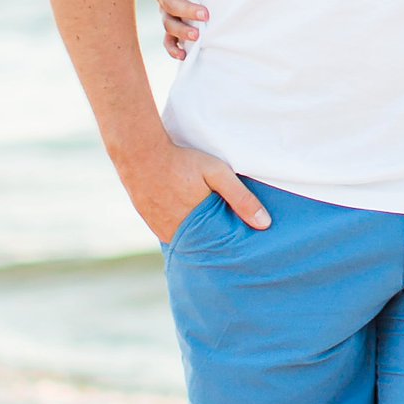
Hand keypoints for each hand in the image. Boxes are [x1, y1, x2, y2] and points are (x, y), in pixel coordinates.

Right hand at [126, 134, 270, 241]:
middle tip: (231, 243)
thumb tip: (264, 224)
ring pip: (187, 242)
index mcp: (195, 227)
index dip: (232, 249)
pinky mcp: (151, 223)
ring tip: (214, 234)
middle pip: (202, 248)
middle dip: (216, 247)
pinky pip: (173, 235)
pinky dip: (184, 233)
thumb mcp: (217, 173)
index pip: (219, 249)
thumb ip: (240, 197)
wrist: (139, 153)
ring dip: (199, 240)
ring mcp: (161, 230)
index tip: (246, 250)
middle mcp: (176, 234)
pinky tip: (193, 224)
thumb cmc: (181, 161)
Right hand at [152, 0, 208, 60]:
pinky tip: (183, 55)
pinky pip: (167, 40)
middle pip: (169, 2)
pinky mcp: (169, 26)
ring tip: (197, 37)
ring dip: (181, 31)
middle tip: (205, 15)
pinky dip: (173, 48)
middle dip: (187, 10)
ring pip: (167, 22)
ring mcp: (164, 10)